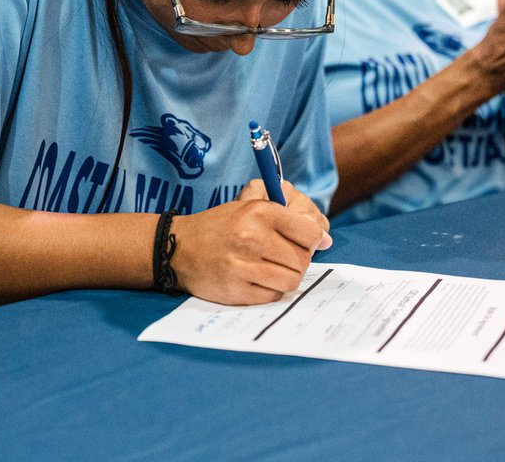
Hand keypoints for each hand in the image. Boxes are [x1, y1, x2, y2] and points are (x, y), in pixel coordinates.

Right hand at [170, 180, 329, 304]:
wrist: (178, 247)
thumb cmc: (221, 227)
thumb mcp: (250, 208)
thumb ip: (288, 221)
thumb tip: (325, 240)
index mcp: (259, 212)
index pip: (310, 231)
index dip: (312, 240)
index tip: (305, 243)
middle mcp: (252, 237)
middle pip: (302, 260)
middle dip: (298, 262)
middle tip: (281, 258)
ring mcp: (243, 265)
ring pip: (291, 281)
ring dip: (285, 278)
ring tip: (269, 270)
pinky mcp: (236, 289)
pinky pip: (273, 296)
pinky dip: (270, 291)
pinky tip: (255, 280)